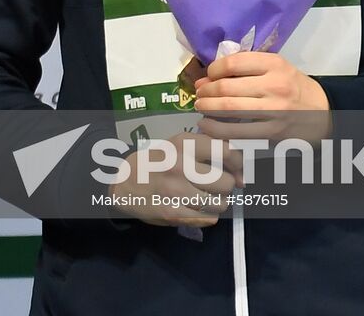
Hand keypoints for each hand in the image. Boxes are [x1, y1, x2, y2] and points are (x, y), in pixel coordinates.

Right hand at [110, 131, 239, 228]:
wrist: (122, 184)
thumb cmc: (155, 163)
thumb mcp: (175, 146)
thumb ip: (205, 149)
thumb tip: (241, 172)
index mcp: (181, 144)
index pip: (226, 151)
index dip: (238, 163)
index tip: (236, 170)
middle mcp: (179, 165)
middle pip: (227, 182)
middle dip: (226, 186)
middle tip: (216, 185)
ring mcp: (176, 191)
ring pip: (221, 203)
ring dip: (218, 202)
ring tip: (205, 197)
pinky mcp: (173, 213)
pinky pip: (209, 219)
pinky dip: (208, 215)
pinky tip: (196, 207)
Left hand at [194, 51, 331, 143]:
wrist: (324, 113)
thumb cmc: (293, 86)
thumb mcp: (276, 67)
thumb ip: (245, 69)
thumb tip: (206, 77)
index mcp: (274, 64)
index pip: (232, 63)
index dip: (212, 70)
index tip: (208, 75)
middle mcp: (274, 86)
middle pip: (226, 88)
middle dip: (205, 91)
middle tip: (199, 94)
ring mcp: (274, 112)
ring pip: (228, 110)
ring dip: (207, 108)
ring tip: (200, 107)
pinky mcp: (273, 133)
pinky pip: (237, 132)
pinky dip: (216, 129)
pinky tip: (208, 125)